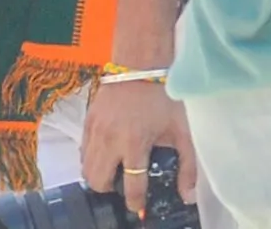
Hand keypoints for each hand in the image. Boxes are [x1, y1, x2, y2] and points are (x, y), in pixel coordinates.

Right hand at [81, 75, 195, 213]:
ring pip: (86, 167)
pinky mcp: (87, 119)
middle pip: (97, 181)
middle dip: (110, 189)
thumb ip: (187, 166)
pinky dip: (92, 157)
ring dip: (99, 174)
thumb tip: (187, 196)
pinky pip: (82, 149)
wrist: (139, 62)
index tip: (139, 207)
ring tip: (116, 169)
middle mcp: (109, 139)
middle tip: (125, 184)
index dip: (135, 202)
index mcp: (134, 143)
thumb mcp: (182, 131)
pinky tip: (108, 152)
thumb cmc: (164, 96)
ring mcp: (95, 129)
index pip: (131, 185)